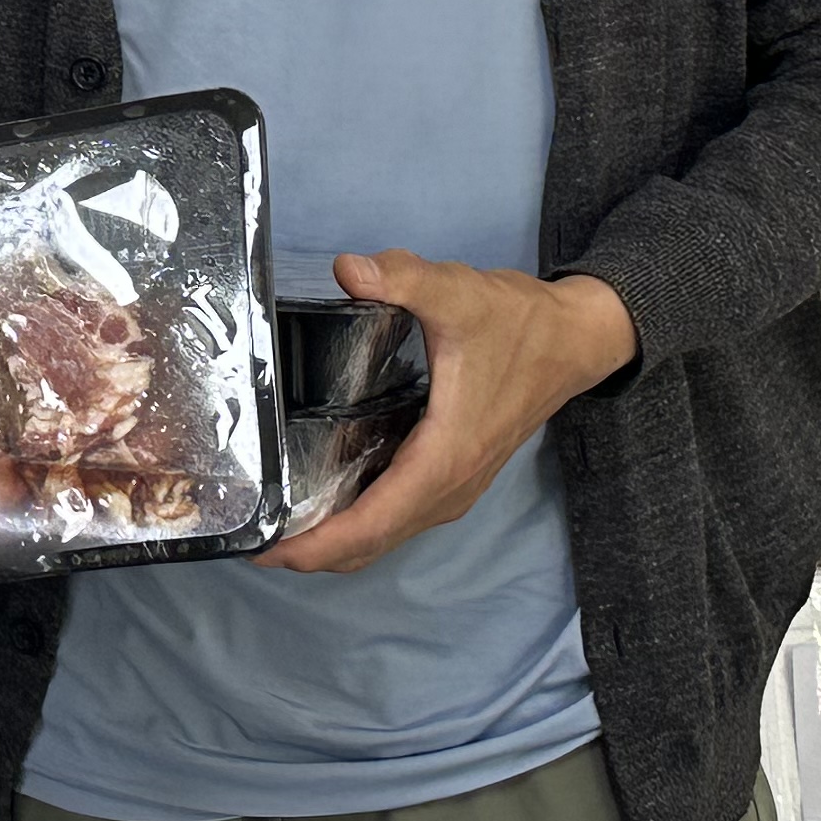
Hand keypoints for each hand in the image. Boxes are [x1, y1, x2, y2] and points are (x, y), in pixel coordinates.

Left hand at [258, 255, 635, 574]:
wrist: (573, 339)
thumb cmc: (518, 324)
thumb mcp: (459, 292)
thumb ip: (404, 278)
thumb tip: (348, 269)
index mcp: (444, 459)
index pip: (372, 524)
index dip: (316, 545)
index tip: (263, 550)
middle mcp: (449, 489)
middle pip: (371, 544)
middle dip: (310, 552)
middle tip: (247, 538)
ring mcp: (453, 488)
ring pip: (384, 536)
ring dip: (331, 541)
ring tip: (271, 522)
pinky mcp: (453, 477)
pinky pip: (397, 517)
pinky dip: (357, 523)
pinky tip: (318, 497)